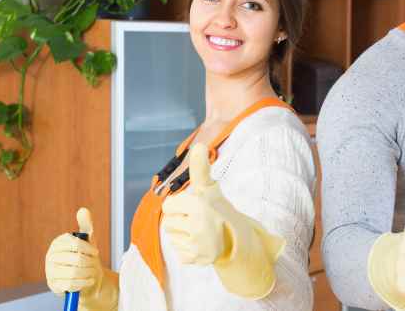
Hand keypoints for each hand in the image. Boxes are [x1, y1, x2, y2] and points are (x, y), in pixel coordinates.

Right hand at [45, 208, 103, 295]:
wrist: (86, 277)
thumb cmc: (86, 256)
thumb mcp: (88, 239)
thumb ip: (86, 224)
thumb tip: (83, 210)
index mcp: (58, 243)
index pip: (75, 243)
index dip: (88, 248)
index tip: (95, 252)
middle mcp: (51, 256)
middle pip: (76, 259)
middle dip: (90, 262)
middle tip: (94, 264)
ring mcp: (50, 271)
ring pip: (74, 272)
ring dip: (88, 273)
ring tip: (92, 272)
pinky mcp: (53, 285)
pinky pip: (71, 284)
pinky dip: (83, 282)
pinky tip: (88, 280)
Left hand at [162, 143, 229, 263]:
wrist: (237, 237)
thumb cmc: (218, 209)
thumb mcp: (209, 188)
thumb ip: (200, 168)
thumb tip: (199, 145)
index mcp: (198, 204)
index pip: (168, 206)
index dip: (179, 205)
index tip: (193, 206)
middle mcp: (197, 225)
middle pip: (168, 223)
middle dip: (180, 220)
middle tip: (197, 219)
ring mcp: (196, 244)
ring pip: (171, 237)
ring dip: (182, 234)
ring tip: (199, 231)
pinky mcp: (195, 259)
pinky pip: (178, 252)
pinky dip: (187, 249)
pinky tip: (200, 244)